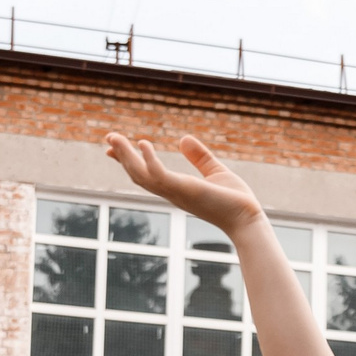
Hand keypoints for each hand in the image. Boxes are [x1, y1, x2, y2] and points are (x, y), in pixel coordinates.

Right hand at [102, 132, 263, 233]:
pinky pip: (159, 174)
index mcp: (176, 187)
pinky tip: (144, 143)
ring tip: (115, 137)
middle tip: (108, 137)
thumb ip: (199, 156)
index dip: (129, 160)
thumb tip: (183, 139)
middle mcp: (171, 191)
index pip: (145, 173)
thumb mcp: (214, 171)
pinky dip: (149, 160)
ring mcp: (175, 192)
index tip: (114, 146)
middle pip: (137, 174)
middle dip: (122, 156)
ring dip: (126, 156)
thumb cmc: (234, 200)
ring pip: (141, 174)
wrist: (247, 218)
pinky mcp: (184, 189)